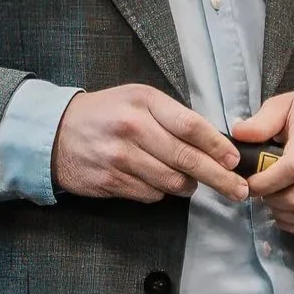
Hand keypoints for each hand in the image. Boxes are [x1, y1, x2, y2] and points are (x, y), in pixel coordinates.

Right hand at [52, 86, 247, 204]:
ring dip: (188, 186)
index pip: (191, 126)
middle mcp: (133, 128)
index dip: (217, 146)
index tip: (234, 160)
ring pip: (172, 181)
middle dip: (219, 177)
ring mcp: (120, 157)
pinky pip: (151, 194)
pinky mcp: (111, 181)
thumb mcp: (137, 100)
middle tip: (238, 190)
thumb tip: (213, 142)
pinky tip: (155, 182)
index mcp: (144, 102)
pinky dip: (160, 191)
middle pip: (187, 158)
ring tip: (191, 183)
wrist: (55, 132)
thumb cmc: (106, 114)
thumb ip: (172, 116)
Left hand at [234, 86, 293, 235]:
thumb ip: (261, 122)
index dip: (265, 184)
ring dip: (287, 217)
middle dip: (272, 202)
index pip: (292, 168)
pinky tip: (291, 218)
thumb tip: (238, 134)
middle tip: (261, 194)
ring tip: (275, 205)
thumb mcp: (285, 103)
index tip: (249, 185)